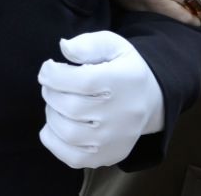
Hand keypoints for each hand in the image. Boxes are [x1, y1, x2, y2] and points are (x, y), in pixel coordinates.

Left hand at [39, 31, 164, 167]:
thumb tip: (64, 47)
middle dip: (51, 92)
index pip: (79, 80)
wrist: (151, 102)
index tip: (48, 68)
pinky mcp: (107, 156)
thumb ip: (89, 43)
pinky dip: (54, 139)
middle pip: (69, 106)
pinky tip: (59, 123)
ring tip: (58, 103)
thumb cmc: (125, 71)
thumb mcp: (114, 47)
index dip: (53, 74)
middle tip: (53, 85)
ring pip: (66, 131)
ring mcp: (113, 139)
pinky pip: (69, 155)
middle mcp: (120, 114)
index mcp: (122, 82)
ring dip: (52, 114)